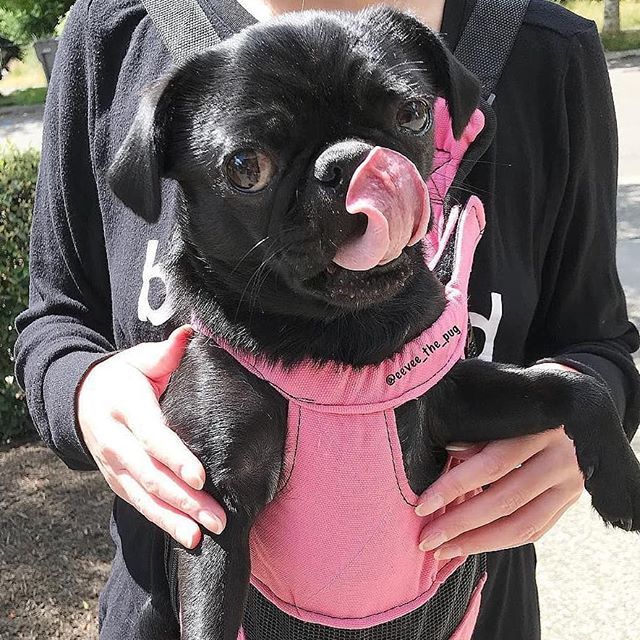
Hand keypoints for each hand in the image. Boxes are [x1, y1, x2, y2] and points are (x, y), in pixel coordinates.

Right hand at [77, 325, 225, 548]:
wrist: (82, 398)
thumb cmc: (124, 376)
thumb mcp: (140, 359)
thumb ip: (166, 352)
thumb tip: (191, 333)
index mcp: (124, 406)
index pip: (152, 436)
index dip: (175, 457)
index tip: (200, 477)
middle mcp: (114, 440)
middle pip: (150, 475)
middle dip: (184, 499)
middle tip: (217, 517)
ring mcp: (112, 464)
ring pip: (142, 497)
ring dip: (173, 519)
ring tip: (202, 537)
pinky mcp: (115, 480)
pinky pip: (138, 504)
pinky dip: (161, 521)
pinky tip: (185, 535)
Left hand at [416, 363, 584, 558]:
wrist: (574, 407)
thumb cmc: (522, 403)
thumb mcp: (502, 410)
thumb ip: (478, 433)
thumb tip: (448, 454)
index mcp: (538, 427)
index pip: (491, 464)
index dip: (455, 486)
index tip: (423, 504)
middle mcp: (560, 458)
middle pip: (505, 499)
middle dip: (461, 523)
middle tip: (427, 538)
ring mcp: (570, 483)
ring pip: (522, 524)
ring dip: (478, 542)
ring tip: (443, 550)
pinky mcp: (571, 500)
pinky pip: (535, 529)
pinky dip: (501, 541)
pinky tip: (472, 546)